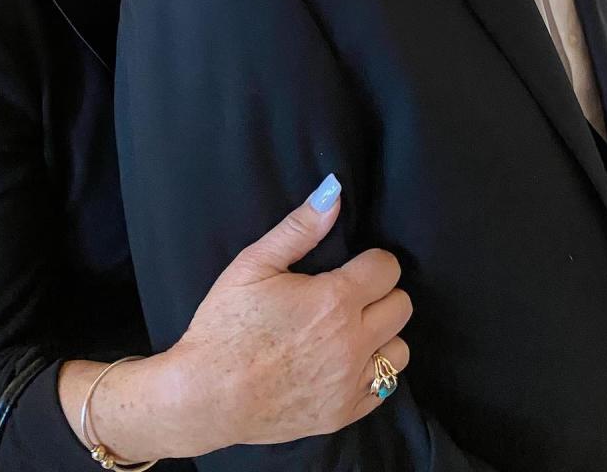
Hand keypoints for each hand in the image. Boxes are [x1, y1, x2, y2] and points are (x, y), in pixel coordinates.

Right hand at [162, 175, 411, 452]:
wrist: (205, 397)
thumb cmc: (225, 325)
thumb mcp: (254, 265)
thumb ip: (300, 228)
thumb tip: (334, 192)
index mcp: (335, 300)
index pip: (388, 268)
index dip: (370, 261)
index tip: (351, 266)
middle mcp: (353, 342)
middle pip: (401, 306)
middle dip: (379, 294)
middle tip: (348, 296)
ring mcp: (350, 383)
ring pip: (400, 350)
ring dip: (381, 336)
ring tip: (349, 331)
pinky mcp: (343, 415)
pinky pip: (384, 389)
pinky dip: (370, 373)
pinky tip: (342, 363)